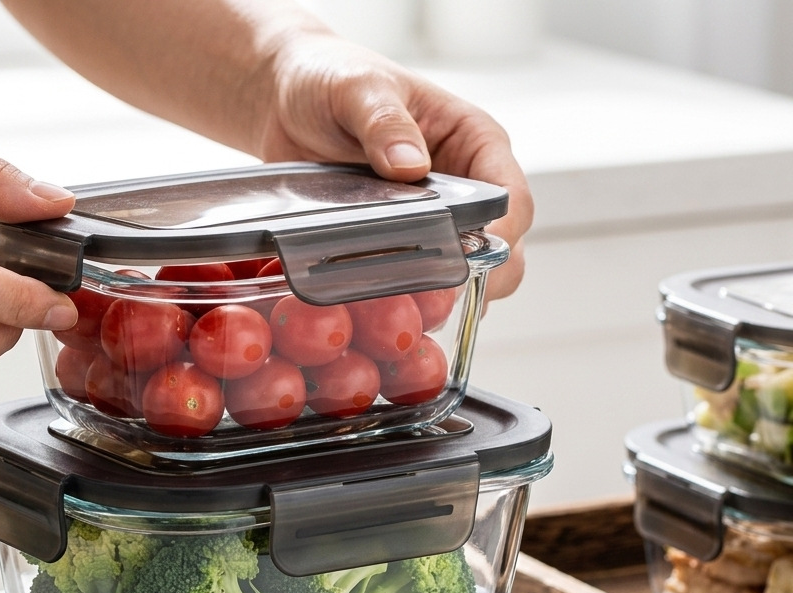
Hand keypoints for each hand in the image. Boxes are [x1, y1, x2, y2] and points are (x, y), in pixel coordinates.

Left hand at [256, 32, 532, 302]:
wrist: (284, 102)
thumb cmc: (330, 79)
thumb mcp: (357, 88)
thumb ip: (385, 121)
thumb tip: (410, 166)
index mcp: (472, 142)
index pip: (511, 197)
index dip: (502, 235)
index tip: (473, 260)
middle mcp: (463, 188)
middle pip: (500, 251)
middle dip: (481, 281)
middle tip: (442, 298)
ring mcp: (432, 223)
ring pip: (463, 277)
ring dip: (442, 298)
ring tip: (408, 309)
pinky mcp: (397, 246)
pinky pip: (414, 284)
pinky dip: (405, 301)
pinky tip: (381, 306)